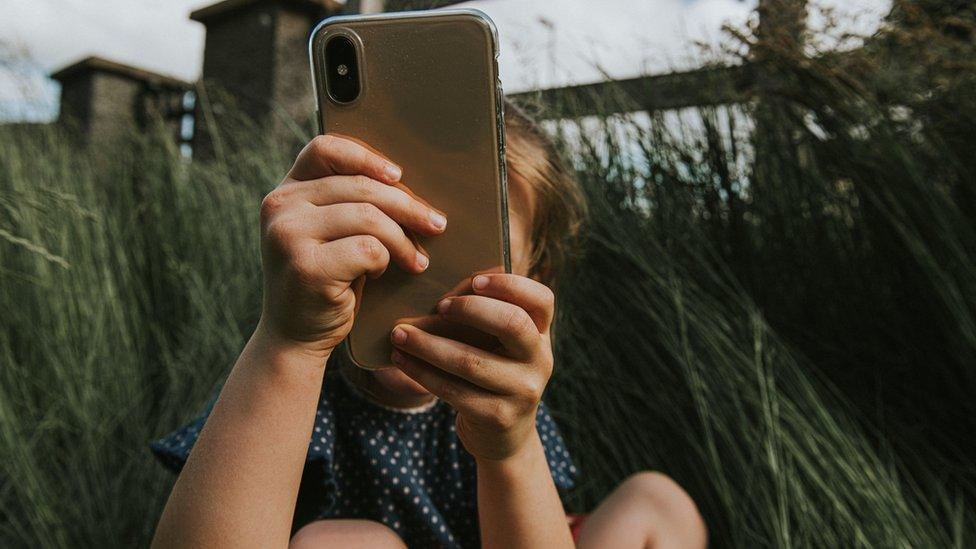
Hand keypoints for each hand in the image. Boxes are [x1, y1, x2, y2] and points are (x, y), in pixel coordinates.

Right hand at [257, 135, 447, 358]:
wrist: (295, 337)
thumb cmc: (324, 281)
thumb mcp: (325, 234)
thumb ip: (345, 203)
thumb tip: (403, 181)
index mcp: (286, 192)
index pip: (325, 149)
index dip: (367, 156)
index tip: (398, 176)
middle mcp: (280, 207)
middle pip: (360, 187)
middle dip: (407, 206)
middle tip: (436, 224)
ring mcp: (289, 235)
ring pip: (370, 217)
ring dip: (403, 239)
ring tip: (417, 258)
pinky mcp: (306, 266)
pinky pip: (369, 248)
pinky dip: (386, 260)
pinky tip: (384, 271)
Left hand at [390, 274, 554, 460]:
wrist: (502, 435)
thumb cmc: (493, 373)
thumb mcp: (502, 345)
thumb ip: (489, 315)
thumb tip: (442, 281)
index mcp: (542, 334)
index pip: (541, 299)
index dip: (510, 284)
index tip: (475, 280)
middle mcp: (540, 361)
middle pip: (512, 323)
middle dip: (470, 309)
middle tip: (439, 306)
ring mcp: (523, 392)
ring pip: (471, 361)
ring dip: (428, 345)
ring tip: (400, 333)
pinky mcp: (498, 417)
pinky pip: (453, 389)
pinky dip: (421, 372)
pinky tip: (401, 359)